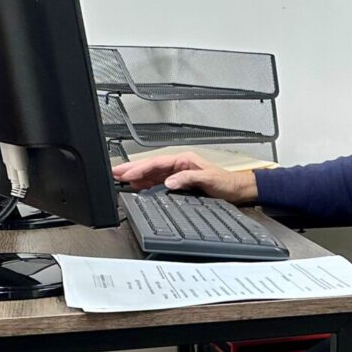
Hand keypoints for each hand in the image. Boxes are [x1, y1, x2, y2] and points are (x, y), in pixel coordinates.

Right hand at [111, 152, 257, 203]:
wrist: (238, 191)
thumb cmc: (227, 182)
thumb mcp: (208, 179)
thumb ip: (188, 178)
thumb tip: (169, 182)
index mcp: (184, 160)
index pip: (156, 162)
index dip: (140, 168)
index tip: (127, 174)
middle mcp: (179, 165)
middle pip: (150, 166)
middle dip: (132, 169)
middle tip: (114, 173)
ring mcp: (178, 174)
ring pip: (152, 174)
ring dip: (136, 177)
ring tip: (120, 180)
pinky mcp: (179, 184)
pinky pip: (158, 183)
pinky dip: (146, 185)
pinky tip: (137, 188)